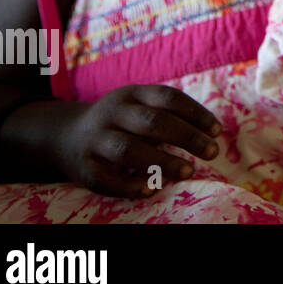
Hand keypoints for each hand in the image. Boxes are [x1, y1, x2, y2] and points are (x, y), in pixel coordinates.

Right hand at [55, 84, 220, 197]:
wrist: (65, 135)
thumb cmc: (120, 121)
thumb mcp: (140, 106)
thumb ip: (170, 115)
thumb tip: (212, 133)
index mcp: (132, 94)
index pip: (169, 98)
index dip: (196, 113)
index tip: (217, 131)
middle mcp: (113, 113)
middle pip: (153, 122)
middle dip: (187, 137)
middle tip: (212, 152)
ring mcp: (96, 140)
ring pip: (128, 150)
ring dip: (162, 162)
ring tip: (189, 171)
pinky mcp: (84, 167)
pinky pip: (106, 179)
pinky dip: (129, 185)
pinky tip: (151, 189)